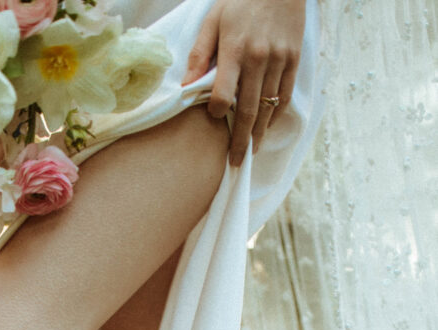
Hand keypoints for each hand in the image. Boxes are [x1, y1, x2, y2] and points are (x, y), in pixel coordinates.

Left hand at [182, 0, 305, 166]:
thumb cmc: (241, 0)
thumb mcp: (213, 19)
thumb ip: (199, 54)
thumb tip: (187, 88)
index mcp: (234, 50)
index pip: (223, 94)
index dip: (217, 111)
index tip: (214, 119)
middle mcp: (258, 59)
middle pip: (248, 110)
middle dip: (241, 140)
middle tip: (235, 162)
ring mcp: (279, 61)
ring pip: (268, 107)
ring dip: (259, 134)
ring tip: (251, 152)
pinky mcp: (293, 60)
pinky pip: (284, 96)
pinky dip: (276, 115)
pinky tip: (267, 127)